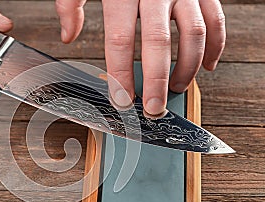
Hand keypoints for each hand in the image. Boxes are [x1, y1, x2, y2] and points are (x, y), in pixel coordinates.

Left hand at [56, 0, 225, 114]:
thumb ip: (71, 4)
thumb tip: (68, 35)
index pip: (120, 41)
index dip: (120, 74)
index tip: (121, 99)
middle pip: (158, 43)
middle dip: (156, 82)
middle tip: (153, 108)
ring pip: (193, 34)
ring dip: (187, 68)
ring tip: (177, 88)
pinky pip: (215, 20)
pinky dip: (215, 45)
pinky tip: (205, 66)